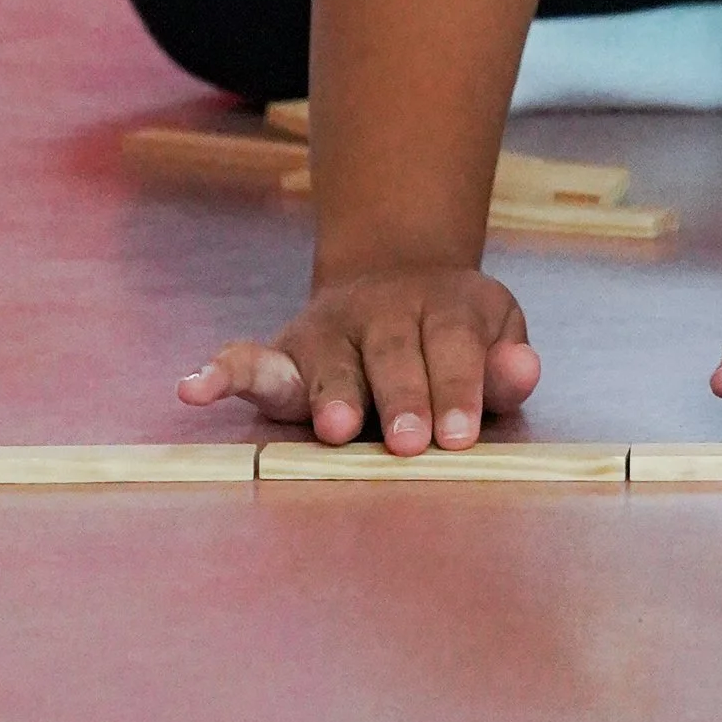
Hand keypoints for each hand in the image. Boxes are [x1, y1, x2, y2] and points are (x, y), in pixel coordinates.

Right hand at [178, 263, 539, 453]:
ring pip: (328, 360)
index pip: (453, 343)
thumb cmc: (456, 338)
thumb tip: (526, 369)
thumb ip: (505, 365)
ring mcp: (328, 328)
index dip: (458, 387)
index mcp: (442, 304)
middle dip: (400, 396)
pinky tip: (194, 388)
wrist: (401, 278)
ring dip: (328, 391)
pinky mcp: (284, 351)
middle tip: (408, 443)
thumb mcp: (494, 337)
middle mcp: (381, 310)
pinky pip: (250, 360)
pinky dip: (221, 371)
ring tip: (334, 427)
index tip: (459, 436)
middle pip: (392, 352)